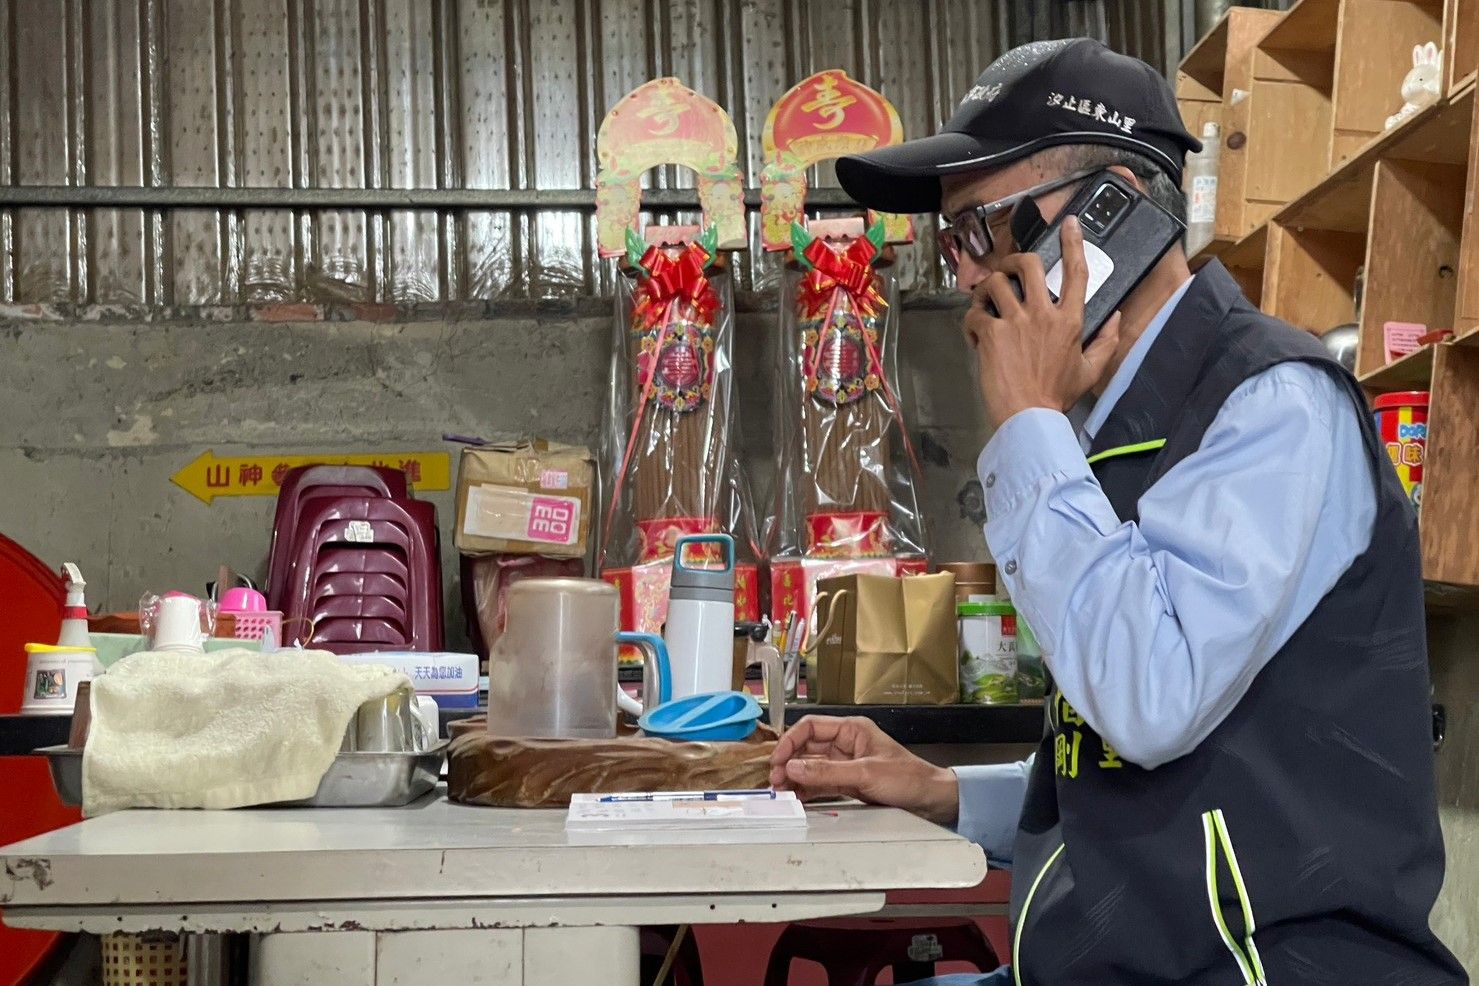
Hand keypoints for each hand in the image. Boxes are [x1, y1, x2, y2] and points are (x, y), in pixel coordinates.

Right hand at [769, 715, 959, 825]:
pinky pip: (821, 783)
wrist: (932, 800)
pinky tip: (796, 797)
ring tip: (781, 791)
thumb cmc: (909, 778)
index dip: (790, 742)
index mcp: (852, 730)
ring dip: (795, 777)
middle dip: (789, 762)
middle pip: (807, 748)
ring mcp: (846, 764)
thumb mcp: (865, 774)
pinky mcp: (848, 783)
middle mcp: (846, 744)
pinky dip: (807, 789)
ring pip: (811, 767)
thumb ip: (827, 772)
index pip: (811, 728)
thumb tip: (793, 767)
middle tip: (775, 780)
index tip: (778, 760)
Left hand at [961, 215, 1121, 427]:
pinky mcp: (992, 333)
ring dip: (987, 288)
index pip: (1077, 273)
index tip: (1069, 224)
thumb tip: (1114, 317)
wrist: (1029, 417)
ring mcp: (1016, 322)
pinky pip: (976, 313)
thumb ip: (1106, 341)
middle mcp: (1043, 314)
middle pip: (1029, 265)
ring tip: (985, 301)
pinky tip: (975, 331)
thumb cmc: (1058, 396)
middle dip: (1015, 259)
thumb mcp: (1090, 370)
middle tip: (1009, 268)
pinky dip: (972, 319)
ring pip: (997, 282)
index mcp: (1070, 321)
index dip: (1074, 243)